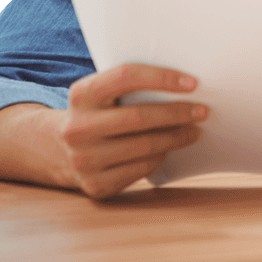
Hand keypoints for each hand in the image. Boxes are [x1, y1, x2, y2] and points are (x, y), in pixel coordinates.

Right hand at [60, 63, 207, 198]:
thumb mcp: (100, 93)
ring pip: (145, 146)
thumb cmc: (96, 113)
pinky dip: (159, 157)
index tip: (192, 84)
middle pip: (140, 116)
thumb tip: (184, 85)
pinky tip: (167, 150)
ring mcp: (84, 159)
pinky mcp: (96, 185)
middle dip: (178, 113)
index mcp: (81, 94)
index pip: (126, 76)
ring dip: (176, 138)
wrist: (59, 150)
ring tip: (193, 131)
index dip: (162, 77)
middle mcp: (78, 127)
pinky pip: (141, 169)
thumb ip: (129, 85)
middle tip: (202, 111)